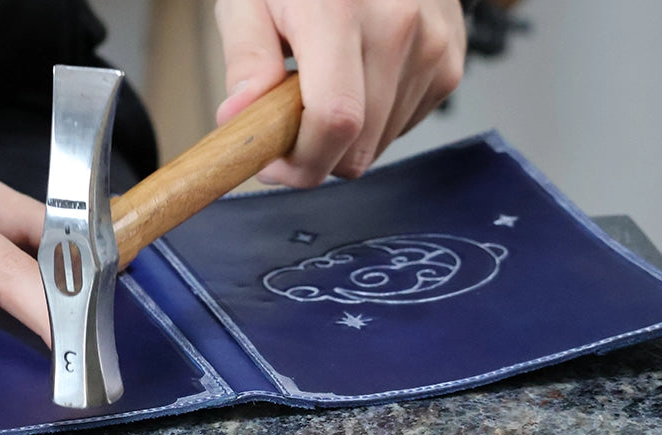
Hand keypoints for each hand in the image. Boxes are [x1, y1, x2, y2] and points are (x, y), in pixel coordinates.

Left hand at [215, 0, 466, 185]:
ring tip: (320, 90)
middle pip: (358, 146)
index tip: (272, 164)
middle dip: (314, 158)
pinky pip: (404, 124)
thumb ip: (245, 57)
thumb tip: (238, 116)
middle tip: (284, 132)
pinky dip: (372, 121)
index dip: (301, 162)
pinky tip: (354, 82)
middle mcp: (398, 28)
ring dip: (343, 138)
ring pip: (379, 143)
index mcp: (340, 11)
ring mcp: (433, 46)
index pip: (334, 120)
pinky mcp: (451, 61)